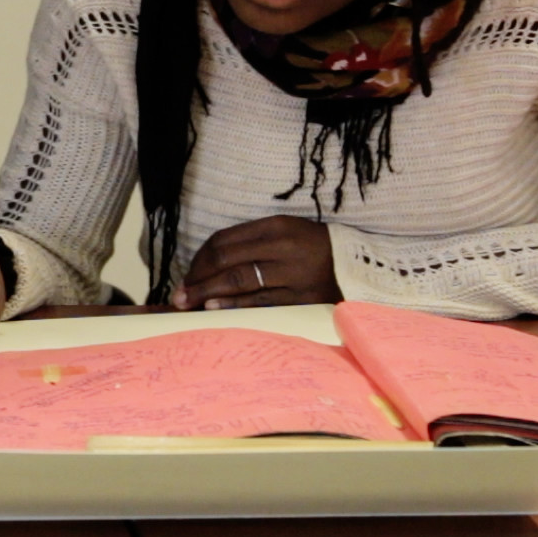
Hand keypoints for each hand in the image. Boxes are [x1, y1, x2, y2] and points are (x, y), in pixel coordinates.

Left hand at [174, 214, 340, 309]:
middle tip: (179, 294)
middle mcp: (283, 247)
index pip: (224, 241)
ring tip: (189, 303)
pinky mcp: (304, 298)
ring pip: (241, 282)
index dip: (199, 260)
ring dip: (209, 293)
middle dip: (198, 279)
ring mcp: (294, 274)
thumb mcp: (282, 232)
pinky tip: (214, 309)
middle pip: (228, 261)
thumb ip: (247, 242)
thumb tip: (205, 264)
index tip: (187, 275)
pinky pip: (261, 302)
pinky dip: (234, 305)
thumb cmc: (310, 248)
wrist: (358, 266)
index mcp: (275, 226)